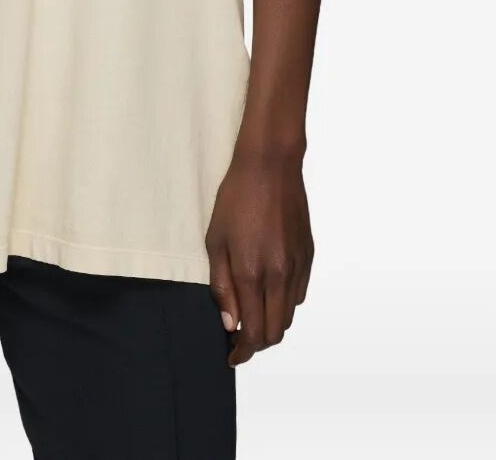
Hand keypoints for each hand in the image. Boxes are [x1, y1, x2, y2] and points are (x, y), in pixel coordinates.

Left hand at [205, 151, 313, 365]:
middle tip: (239, 338)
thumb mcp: (215, 241)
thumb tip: (230, 323)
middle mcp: (280, 275)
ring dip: (272, 323)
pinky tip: (270, 290)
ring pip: (289, 315)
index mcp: (252, 273)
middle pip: (275, 331)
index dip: (243, 351)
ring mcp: (298, 266)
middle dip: (257, 342)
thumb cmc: (236, 199)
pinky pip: (300, 294)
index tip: (232, 356)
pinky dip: (285, 303)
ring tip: (253, 313)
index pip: (254, 331)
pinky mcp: (309, 256)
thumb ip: (222, 286)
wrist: (270, 167)